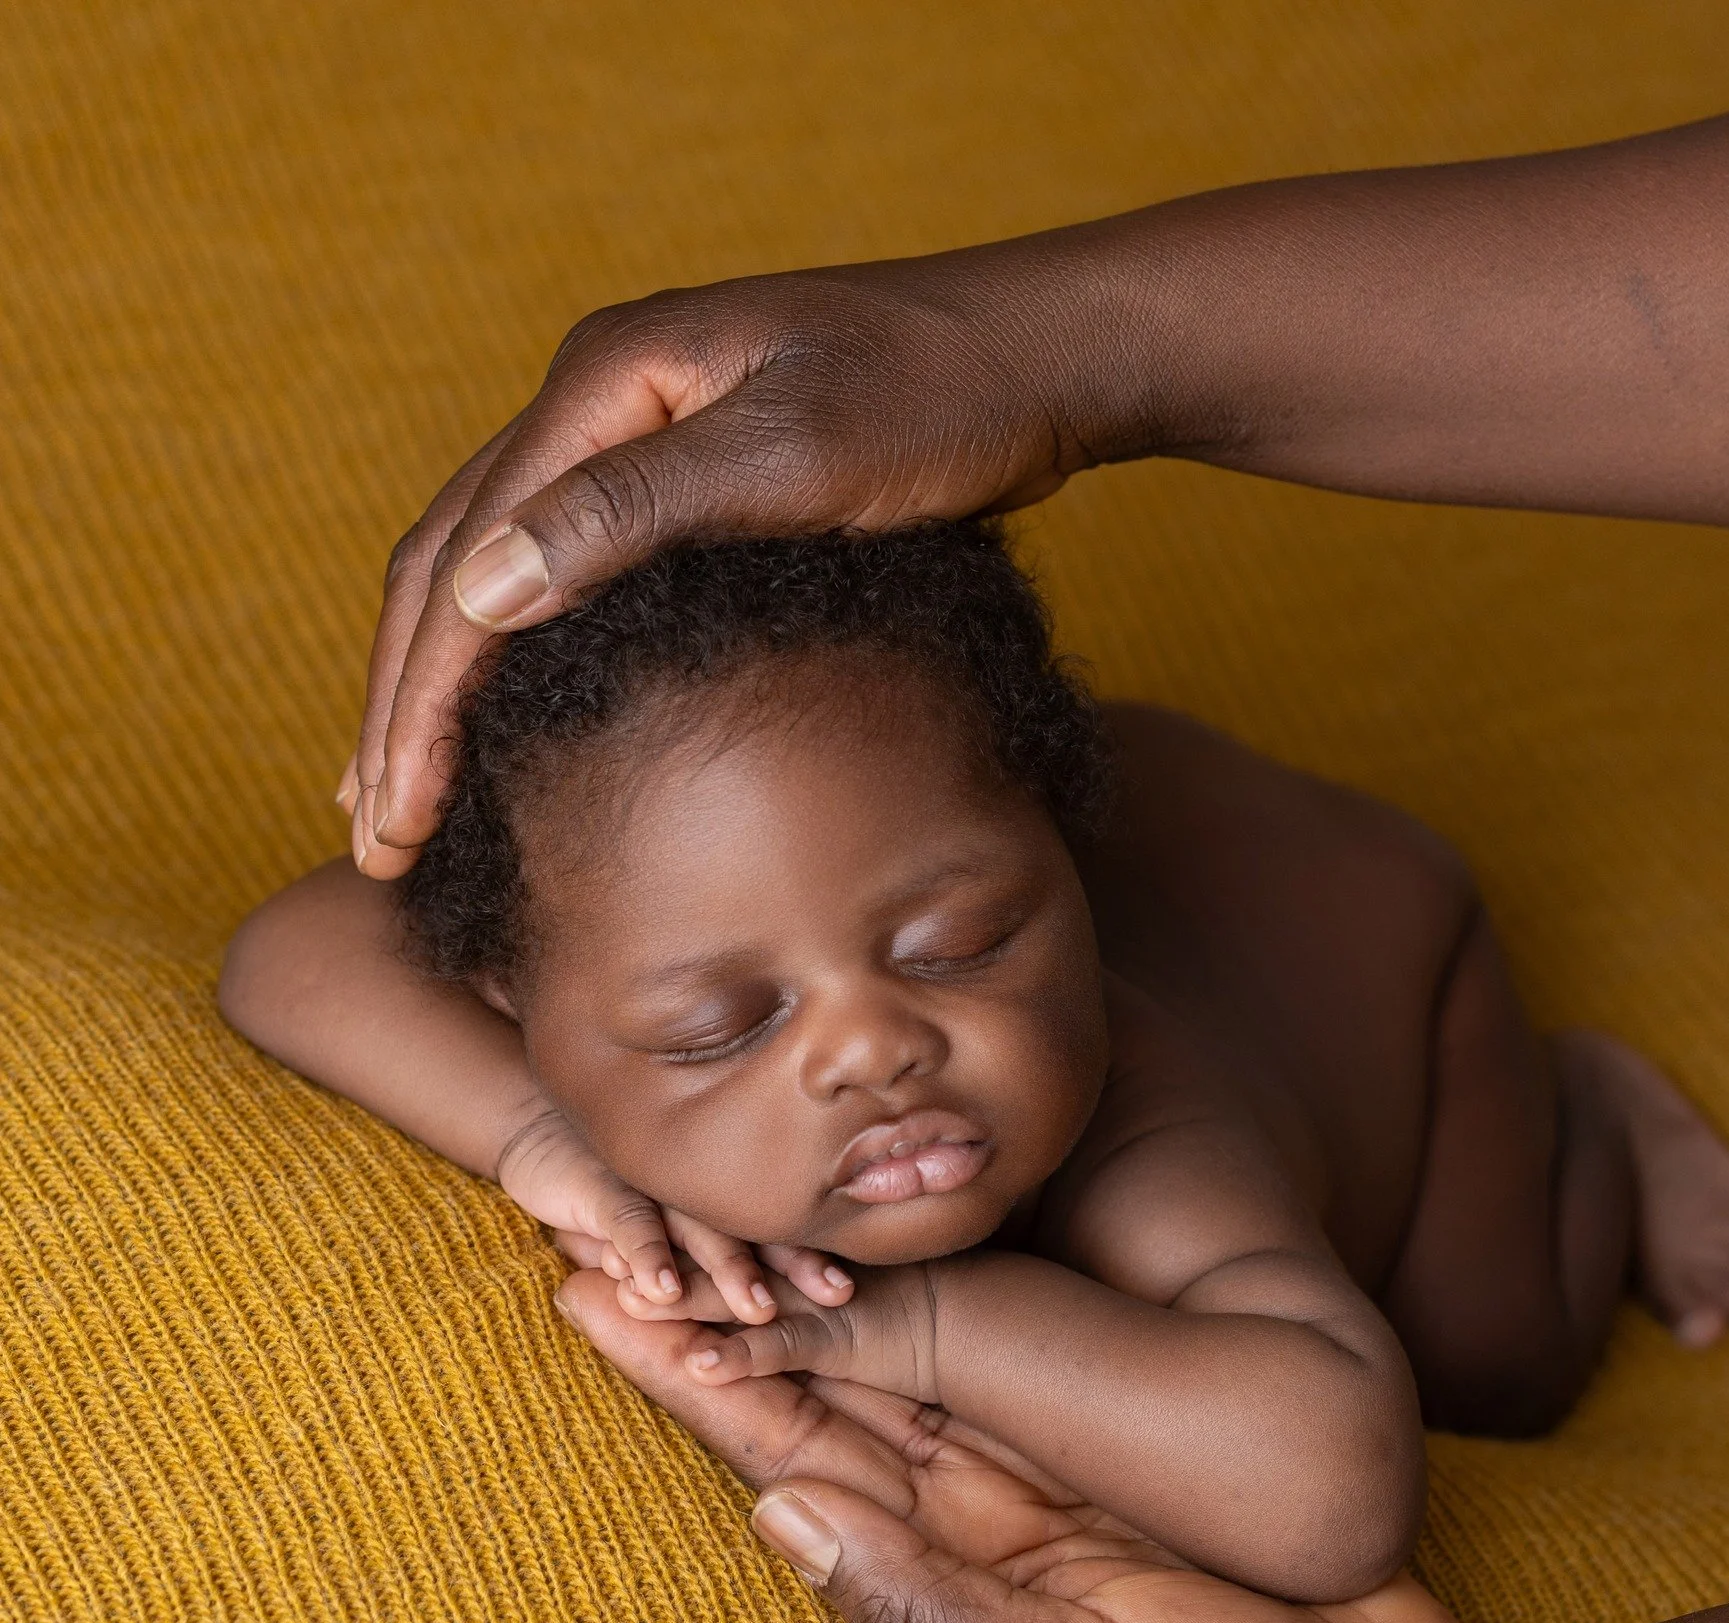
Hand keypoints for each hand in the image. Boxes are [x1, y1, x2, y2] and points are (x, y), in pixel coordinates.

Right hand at [347, 245, 1136, 873]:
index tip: (396, 816)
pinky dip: (515, 657)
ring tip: (402, 796)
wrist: (1035, 361)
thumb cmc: (936, 401)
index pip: (467, 557)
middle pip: (451, 564)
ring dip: (438, 687)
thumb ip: (636, 511)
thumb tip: (482, 588)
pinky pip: (559, 573)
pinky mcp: (682, 475)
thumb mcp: (794, 454)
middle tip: (377, 839)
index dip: (420, 700)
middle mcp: (599, 401)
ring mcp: (636, 435)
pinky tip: (505, 723)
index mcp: (605, 383)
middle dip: (404, 707)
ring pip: (492, 571)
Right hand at [496, 1105, 852, 1323]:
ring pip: (699, 1231)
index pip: (772, 1230)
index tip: (851, 1287)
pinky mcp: (602, 1191)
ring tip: (758, 1309)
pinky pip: (630, 1225)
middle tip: (837, 1295)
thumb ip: (697, 1252)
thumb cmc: (612, 1187)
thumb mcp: (660, 1221)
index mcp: (712, 1199)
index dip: (810, 1257)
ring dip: (729, 1271)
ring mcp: (651, 1189)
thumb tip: (760, 1301)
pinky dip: (646, 1257)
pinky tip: (660, 1290)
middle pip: (753, 1232)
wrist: (537, 1132)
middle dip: (796, 1266)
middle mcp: (691, 1193)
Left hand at [555, 1270, 1475, 1622]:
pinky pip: (1002, 1344)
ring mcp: (1038, 1462)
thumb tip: (778, 1519)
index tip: (595, 1302)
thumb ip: (925, 1609)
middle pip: (816, 1385)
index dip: (690, 1378)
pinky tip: (888, 1227)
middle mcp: (968, 1507)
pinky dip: (934, 1289)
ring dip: (805, 1286)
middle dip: (720, 1309)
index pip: (783, 1454)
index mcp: (935, 1573)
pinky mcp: (1111, 1428)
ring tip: (721, 1201)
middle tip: (620, 1213)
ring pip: (895, 1351)